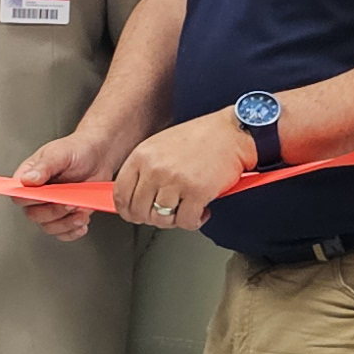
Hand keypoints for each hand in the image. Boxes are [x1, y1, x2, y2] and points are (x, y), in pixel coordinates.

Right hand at [12, 130, 124, 240]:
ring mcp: (51, 207)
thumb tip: (26, 180)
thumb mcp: (59, 153)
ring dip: (66, 223)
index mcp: (29, 177)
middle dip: (53, 212)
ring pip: (49, 227)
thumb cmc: (77, 149)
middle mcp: (37, 195)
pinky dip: (73, 231)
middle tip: (70, 203)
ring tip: (81, 213)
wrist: (98, 156)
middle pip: (34, 215)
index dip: (29, 200)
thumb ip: (43, 167)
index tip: (46, 196)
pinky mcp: (66, 217)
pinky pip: (63, 233)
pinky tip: (82, 222)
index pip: (19, 195)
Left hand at [112, 109, 251, 230]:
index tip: (136, 214)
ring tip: (186, 210)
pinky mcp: (197, 192)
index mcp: (143, 156)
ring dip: (175, 220)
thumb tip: (136, 196)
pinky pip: (186, 221)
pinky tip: (202, 210)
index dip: (128, 211)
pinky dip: (195, 221)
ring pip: (161, 219)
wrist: (233, 132)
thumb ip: (146, 169)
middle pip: (139, 211)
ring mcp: (175, 181)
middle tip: (166, 214)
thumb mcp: (161, 145)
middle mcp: (156, 169)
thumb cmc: (201, 138)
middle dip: (152, 218)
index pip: (120, 194)